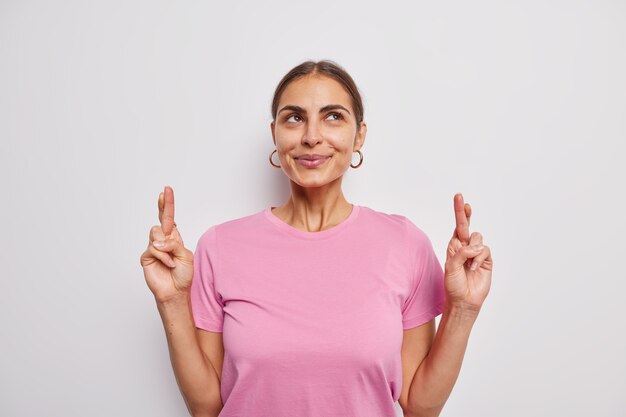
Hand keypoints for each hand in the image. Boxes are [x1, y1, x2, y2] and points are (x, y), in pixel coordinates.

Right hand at [139, 186, 193, 303]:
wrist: (176, 291)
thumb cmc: (183, 275)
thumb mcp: (185, 256)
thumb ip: (174, 244)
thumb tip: (159, 240)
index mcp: (174, 238)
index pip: (170, 218)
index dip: (167, 205)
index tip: (166, 190)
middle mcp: (163, 240)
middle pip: (161, 219)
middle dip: (163, 205)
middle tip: (163, 193)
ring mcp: (154, 248)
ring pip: (157, 234)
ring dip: (167, 247)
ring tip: (172, 261)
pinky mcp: (146, 257)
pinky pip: (154, 249)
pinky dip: (164, 257)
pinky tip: (168, 265)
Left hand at [443, 193, 492, 311]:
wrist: (464, 300)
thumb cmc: (453, 285)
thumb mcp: (450, 267)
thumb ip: (460, 253)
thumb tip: (474, 246)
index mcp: (454, 246)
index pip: (457, 226)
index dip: (459, 212)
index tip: (459, 197)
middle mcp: (465, 247)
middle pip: (467, 225)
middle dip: (465, 213)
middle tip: (465, 203)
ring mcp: (476, 253)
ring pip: (477, 237)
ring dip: (472, 250)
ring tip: (468, 264)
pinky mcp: (486, 259)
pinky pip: (485, 249)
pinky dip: (479, 257)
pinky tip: (474, 268)